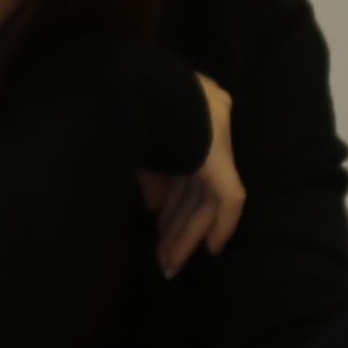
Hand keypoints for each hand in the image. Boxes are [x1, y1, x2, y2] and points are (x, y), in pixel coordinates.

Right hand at [141, 75, 244, 277]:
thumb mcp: (134, 146)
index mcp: (185, 115)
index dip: (170, 196)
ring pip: (207, 196)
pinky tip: (213, 249)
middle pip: (194, 185)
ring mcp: (216, 138)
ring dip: (186, 231)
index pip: (181, 165)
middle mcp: (208, 124)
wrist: (125, 84)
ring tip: (171, 262)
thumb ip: (149, 175)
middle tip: (165, 256)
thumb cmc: (118, 110)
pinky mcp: (219, 157)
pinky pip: (229, 198)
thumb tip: (154, 207)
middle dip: (177, 223)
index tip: (158, 221)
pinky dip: (222, 224)